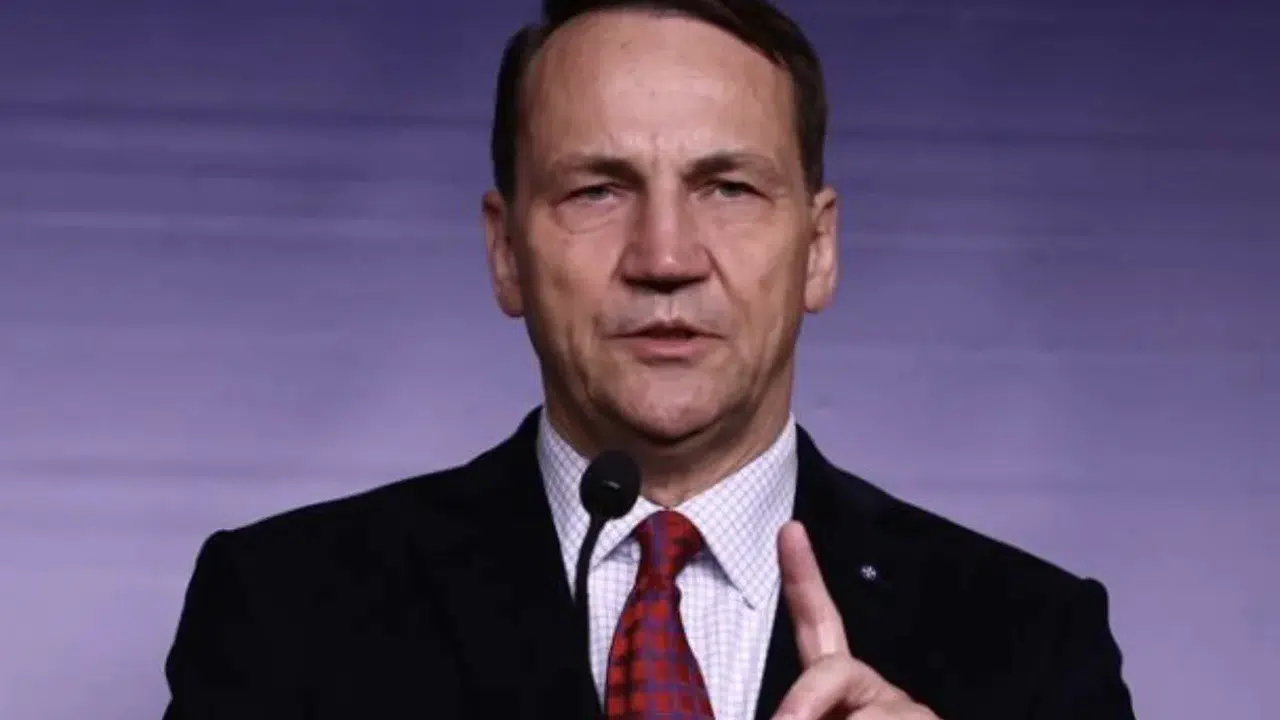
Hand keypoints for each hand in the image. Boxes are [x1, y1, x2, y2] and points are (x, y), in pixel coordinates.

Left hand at [772, 521, 939, 719]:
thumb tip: (787, 713)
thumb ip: (805, 706)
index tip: (790, 529)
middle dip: (806, 699)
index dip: (804, 579)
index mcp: (846, 687)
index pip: (820, 625)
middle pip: (839, 671)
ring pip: (865, 716)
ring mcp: (911, 709)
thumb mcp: (821, 719)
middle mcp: (879, 690)